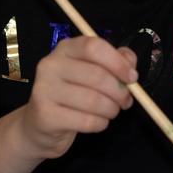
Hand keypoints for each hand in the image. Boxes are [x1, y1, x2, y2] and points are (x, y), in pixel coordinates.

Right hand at [16, 36, 136, 160]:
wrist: (40, 125)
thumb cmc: (72, 94)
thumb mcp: (92, 71)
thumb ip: (115, 61)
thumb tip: (129, 63)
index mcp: (65, 49)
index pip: (94, 47)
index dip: (118, 62)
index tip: (132, 77)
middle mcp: (51, 65)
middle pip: (97, 75)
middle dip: (119, 91)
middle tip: (126, 101)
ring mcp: (44, 90)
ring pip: (94, 100)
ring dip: (111, 109)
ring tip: (111, 111)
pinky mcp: (45, 115)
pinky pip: (86, 121)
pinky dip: (100, 124)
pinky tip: (98, 122)